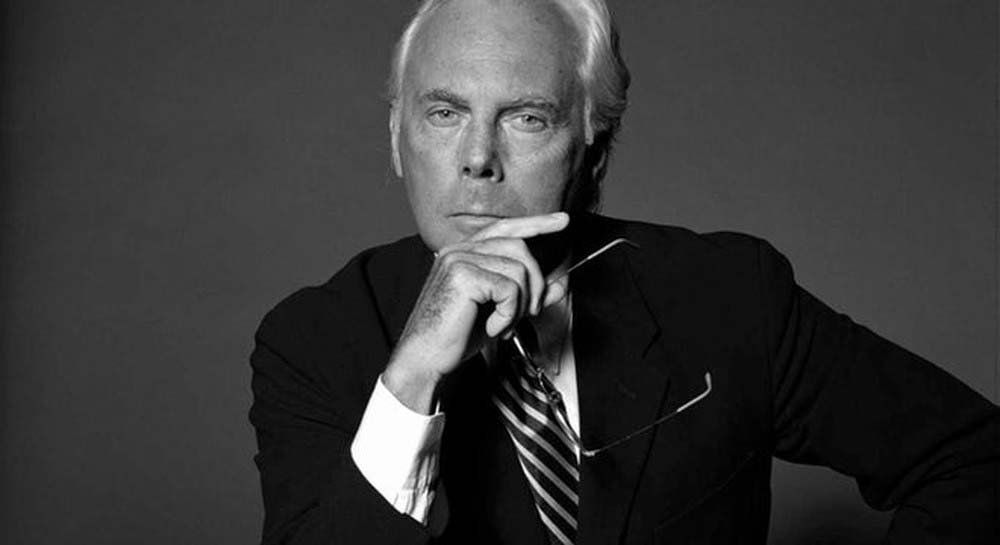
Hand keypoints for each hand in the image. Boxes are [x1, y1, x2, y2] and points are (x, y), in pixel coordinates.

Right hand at [383, 212, 569, 412]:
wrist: (424, 359)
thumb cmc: (456, 337)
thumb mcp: (499, 311)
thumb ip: (527, 294)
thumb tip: (559, 283)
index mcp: (464, 253)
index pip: (505, 227)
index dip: (536, 222)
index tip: (563, 220)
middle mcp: (459, 250)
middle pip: (519, 246)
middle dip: (536, 282)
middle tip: (529, 313)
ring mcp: (458, 259)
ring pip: (518, 269)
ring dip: (521, 304)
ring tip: (505, 324)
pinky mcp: (462, 276)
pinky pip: (509, 287)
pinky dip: (510, 313)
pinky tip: (493, 327)